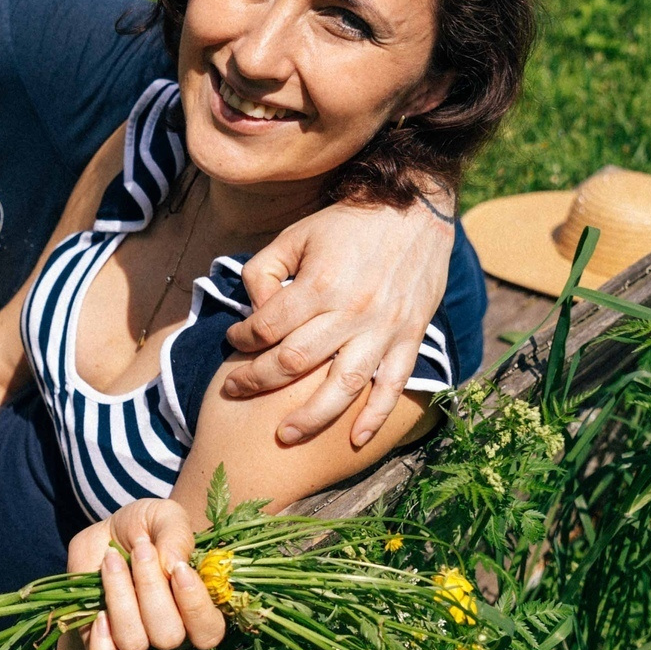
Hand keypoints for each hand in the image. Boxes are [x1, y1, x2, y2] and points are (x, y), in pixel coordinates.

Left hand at [64, 500, 225, 649]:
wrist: (104, 531)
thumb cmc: (144, 527)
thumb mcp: (165, 515)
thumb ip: (176, 534)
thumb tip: (173, 565)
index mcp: (194, 608)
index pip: (209, 632)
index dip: (196, 606)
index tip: (178, 568)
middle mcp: (168, 630)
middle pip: (168, 636)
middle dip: (151, 589)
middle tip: (141, 550)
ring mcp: (134, 639)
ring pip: (134, 642)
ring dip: (121, 598)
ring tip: (112, 561)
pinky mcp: (100, 644)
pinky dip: (101, 645)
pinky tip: (99, 612)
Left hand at [223, 196, 450, 448]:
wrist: (416, 209)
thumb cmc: (349, 224)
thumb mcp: (296, 234)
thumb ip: (264, 270)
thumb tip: (254, 311)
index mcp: (320, 284)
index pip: (267, 327)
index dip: (242, 339)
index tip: (234, 340)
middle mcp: (351, 311)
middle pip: (295, 362)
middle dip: (257, 381)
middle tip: (234, 389)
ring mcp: (384, 329)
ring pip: (342, 386)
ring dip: (310, 416)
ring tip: (284, 436)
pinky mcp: (410, 337)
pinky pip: (392, 386)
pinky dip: (375, 417)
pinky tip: (355, 440)